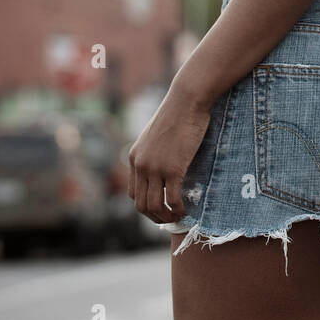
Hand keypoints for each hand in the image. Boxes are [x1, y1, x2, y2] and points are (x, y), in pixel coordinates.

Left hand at [127, 89, 211, 222]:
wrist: (186, 101)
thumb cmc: (177, 114)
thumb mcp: (156, 135)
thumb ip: (153, 152)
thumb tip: (163, 167)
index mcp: (134, 157)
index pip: (133, 193)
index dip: (145, 205)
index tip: (159, 208)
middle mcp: (140, 165)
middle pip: (140, 204)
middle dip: (154, 216)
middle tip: (168, 218)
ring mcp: (155, 168)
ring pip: (154, 205)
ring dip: (165, 217)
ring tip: (178, 217)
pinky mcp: (173, 168)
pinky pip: (172, 198)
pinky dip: (178, 209)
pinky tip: (185, 209)